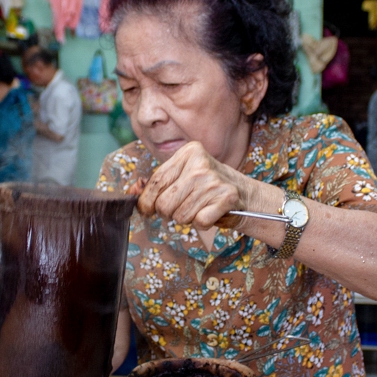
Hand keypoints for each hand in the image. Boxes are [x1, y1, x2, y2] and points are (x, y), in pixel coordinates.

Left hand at [136, 142, 265, 229]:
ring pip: (180, 216)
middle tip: (180, 207)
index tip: (147, 210)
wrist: (243, 194)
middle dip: (168, 212)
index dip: (146, 202)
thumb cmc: (205, 186)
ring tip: (198, 207)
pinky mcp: (226, 198)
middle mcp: (200, 164)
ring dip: (186, 218)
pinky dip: (202, 223)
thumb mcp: (182, 176)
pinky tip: (210, 212)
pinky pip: (199, 222)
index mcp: (187, 153)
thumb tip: (132, 193)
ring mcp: (214, 181)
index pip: (155, 182)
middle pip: (164, 203)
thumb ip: (156, 183)